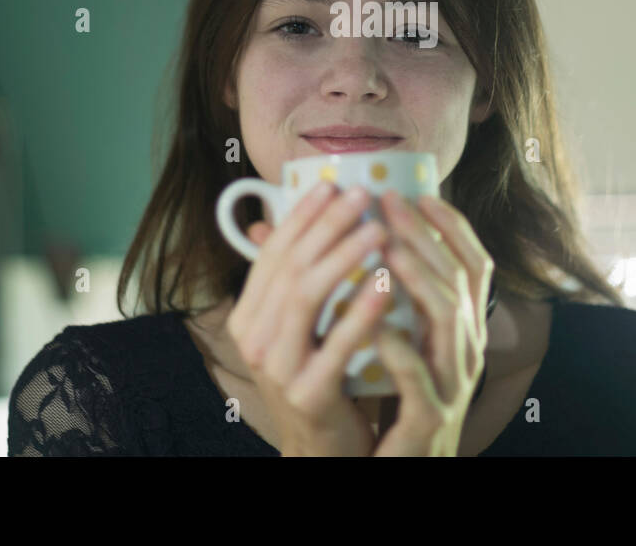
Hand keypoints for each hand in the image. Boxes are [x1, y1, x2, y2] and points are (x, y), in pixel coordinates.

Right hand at [225, 181, 393, 455]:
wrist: (323, 451)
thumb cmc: (319, 379)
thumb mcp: (299, 327)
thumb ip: (291, 278)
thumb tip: (270, 218)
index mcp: (248, 316)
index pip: (272, 254)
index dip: (301, 217)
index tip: (332, 185)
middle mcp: (253, 339)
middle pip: (289, 268)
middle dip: (327, 227)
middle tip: (362, 196)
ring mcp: (276, 368)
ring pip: (306, 297)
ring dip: (343, 258)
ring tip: (379, 230)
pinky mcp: (306, 395)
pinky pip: (335, 345)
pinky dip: (360, 311)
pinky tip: (387, 284)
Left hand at [370, 191, 493, 456]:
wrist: (400, 461)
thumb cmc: (395, 393)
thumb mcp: (396, 334)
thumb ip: (378, 288)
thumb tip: (322, 232)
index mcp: (460, 326)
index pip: (473, 264)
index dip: (452, 226)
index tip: (421, 192)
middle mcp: (466, 348)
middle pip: (459, 279)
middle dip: (425, 236)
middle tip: (391, 202)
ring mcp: (452, 384)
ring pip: (450, 321)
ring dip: (420, 279)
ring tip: (386, 250)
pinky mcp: (431, 418)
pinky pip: (421, 383)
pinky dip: (402, 353)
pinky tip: (379, 330)